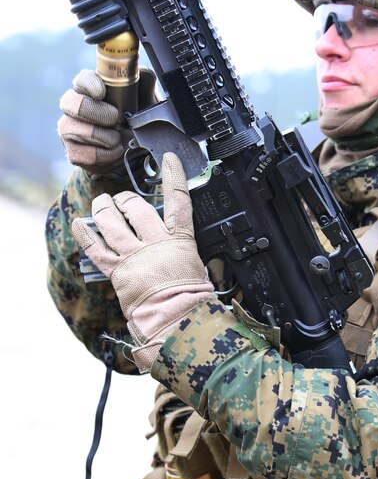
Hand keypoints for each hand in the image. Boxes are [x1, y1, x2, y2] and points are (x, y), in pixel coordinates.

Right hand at [58, 67, 156, 179]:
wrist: (132, 156)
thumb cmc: (134, 123)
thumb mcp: (145, 104)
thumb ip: (143, 85)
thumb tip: (143, 72)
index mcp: (91, 90)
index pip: (81, 79)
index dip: (89, 84)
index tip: (101, 93)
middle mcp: (75, 107)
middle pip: (71, 102)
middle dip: (97, 113)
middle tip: (115, 120)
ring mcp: (69, 129)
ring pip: (73, 129)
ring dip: (103, 137)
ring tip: (117, 139)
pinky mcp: (72, 151)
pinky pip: (84, 153)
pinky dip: (104, 155)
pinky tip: (114, 152)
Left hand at [72, 152, 213, 371]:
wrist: (177, 320)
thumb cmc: (191, 300)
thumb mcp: (196, 268)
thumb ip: (183, 251)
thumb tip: (178, 246)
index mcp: (180, 240)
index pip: (178, 199)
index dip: (173, 175)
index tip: (168, 159)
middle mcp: (155, 243)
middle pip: (137, 208)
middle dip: (127, 199)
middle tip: (122, 199)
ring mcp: (134, 256)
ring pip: (113, 222)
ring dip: (104, 208)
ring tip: (102, 202)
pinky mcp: (118, 271)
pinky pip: (96, 248)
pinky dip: (86, 234)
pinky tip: (79, 223)